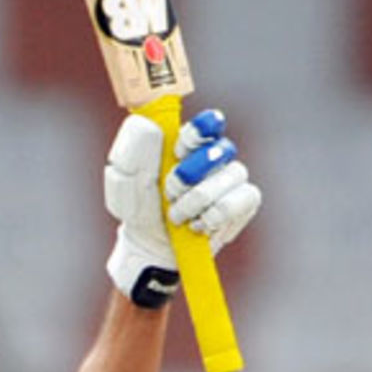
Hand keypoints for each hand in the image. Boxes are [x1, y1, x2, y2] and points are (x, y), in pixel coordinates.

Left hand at [105, 108, 260, 306]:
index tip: (177, 152)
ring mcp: (232, 177)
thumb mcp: (126, 182)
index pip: (207, 123)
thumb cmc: (140, 209)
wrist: (152, 247)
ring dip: (199, 200)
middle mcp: (214, 155)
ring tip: (179, 216)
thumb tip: (150, 125)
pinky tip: (199, 225)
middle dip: (191, 175)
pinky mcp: (245, 201)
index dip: (197, 134)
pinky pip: (244, 198)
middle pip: (221, 148)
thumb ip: (134, 152)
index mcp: (187, 143)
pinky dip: (217, 216)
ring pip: (232, 175)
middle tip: (171, 194)